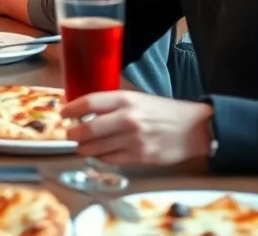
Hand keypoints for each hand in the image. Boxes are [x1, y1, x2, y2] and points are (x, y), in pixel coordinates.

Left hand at [63, 91, 213, 165]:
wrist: (194, 128)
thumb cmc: (163, 111)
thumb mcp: (137, 98)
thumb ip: (112, 104)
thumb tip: (83, 109)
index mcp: (125, 100)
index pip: (88, 103)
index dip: (71, 109)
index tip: (63, 113)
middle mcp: (127, 119)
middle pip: (88, 129)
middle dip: (73, 133)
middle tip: (68, 133)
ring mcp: (134, 140)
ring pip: (96, 148)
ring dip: (83, 148)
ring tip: (79, 146)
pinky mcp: (141, 157)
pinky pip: (111, 160)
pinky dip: (100, 157)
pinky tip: (98, 153)